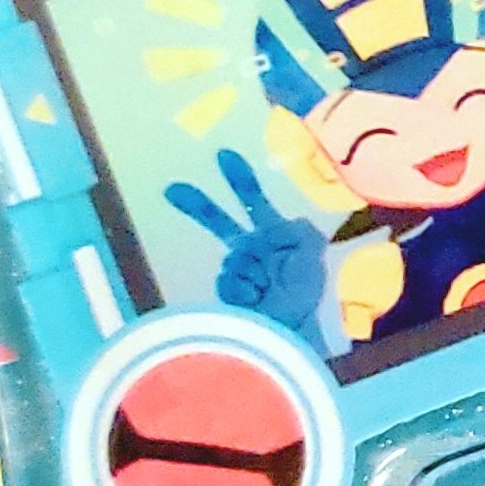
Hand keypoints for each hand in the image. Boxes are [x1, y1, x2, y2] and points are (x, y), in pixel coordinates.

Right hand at [166, 148, 328, 333]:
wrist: (291, 330)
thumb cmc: (303, 293)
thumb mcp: (312, 256)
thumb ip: (302, 233)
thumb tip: (292, 220)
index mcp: (273, 235)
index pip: (254, 202)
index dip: (240, 179)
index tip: (223, 155)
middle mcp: (252, 249)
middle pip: (220, 222)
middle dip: (199, 206)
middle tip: (173, 189)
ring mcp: (238, 270)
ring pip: (233, 260)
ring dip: (250, 273)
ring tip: (268, 290)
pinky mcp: (227, 290)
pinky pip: (227, 280)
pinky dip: (242, 289)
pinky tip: (256, 300)